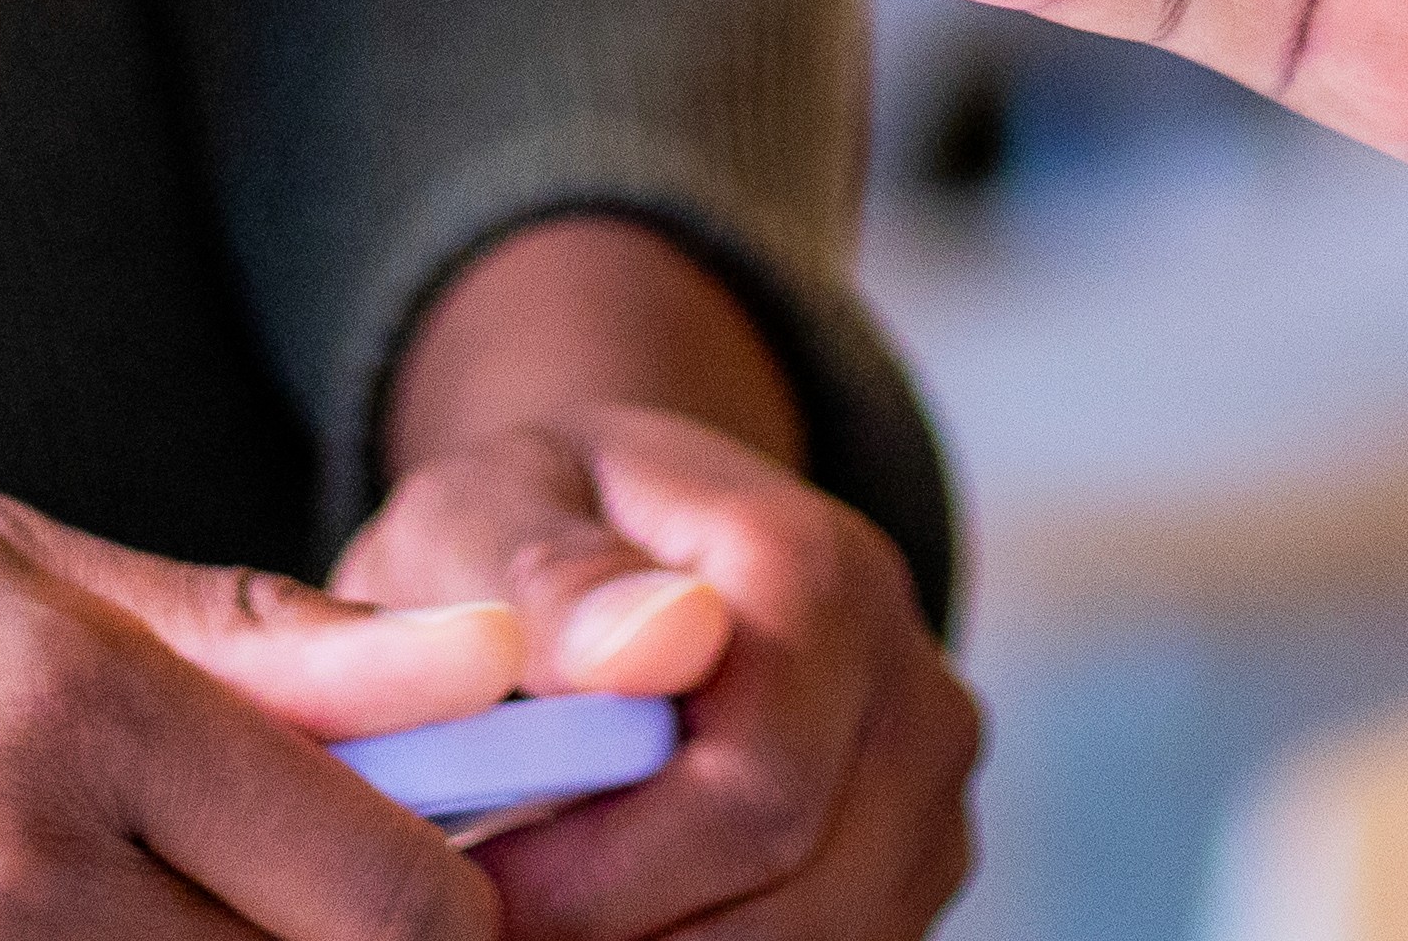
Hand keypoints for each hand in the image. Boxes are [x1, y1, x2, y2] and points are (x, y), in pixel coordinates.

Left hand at [334, 387, 975, 940]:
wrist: (624, 531)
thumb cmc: (539, 523)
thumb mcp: (497, 508)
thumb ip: (556, 580)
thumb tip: (651, 643)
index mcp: (820, 579)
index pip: (751, 800)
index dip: (599, 881)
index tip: (479, 885)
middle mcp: (909, 690)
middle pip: (790, 905)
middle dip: (623, 933)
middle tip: (495, 911)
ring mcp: (928, 793)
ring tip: (546, 900)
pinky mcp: (911, 869)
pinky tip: (619, 907)